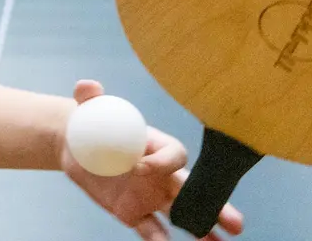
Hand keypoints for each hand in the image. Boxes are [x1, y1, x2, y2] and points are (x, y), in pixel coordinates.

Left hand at [63, 81, 242, 239]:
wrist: (76, 145)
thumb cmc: (90, 120)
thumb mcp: (89, 105)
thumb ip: (89, 95)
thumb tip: (87, 86)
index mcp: (156, 145)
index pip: (174, 155)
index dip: (162, 162)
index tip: (139, 167)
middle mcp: (161, 172)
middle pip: (193, 189)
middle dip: (215, 206)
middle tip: (235, 224)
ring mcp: (150, 195)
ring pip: (180, 215)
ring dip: (199, 230)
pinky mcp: (133, 212)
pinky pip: (150, 229)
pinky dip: (158, 240)